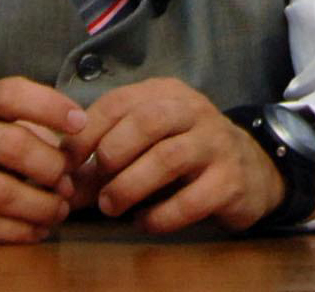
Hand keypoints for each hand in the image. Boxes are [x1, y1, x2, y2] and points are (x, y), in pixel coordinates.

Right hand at [0, 77, 86, 241]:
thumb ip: (22, 127)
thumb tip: (75, 148)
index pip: (10, 93)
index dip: (49, 105)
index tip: (80, 122)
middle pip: (14, 145)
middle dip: (52, 168)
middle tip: (68, 182)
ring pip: (4, 193)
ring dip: (42, 207)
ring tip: (58, 211)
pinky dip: (19, 232)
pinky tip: (35, 230)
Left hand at [65, 77, 285, 232]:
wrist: (251, 169)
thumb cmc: (184, 153)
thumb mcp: (146, 144)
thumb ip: (105, 159)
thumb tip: (63, 185)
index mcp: (164, 93)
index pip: (117, 102)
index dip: (86, 133)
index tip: (66, 163)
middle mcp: (192, 110)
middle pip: (145, 122)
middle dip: (112, 154)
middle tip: (94, 186)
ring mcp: (216, 143)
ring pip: (169, 157)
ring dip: (132, 186)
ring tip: (112, 207)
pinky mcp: (231, 180)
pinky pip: (192, 199)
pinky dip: (161, 215)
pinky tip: (146, 222)